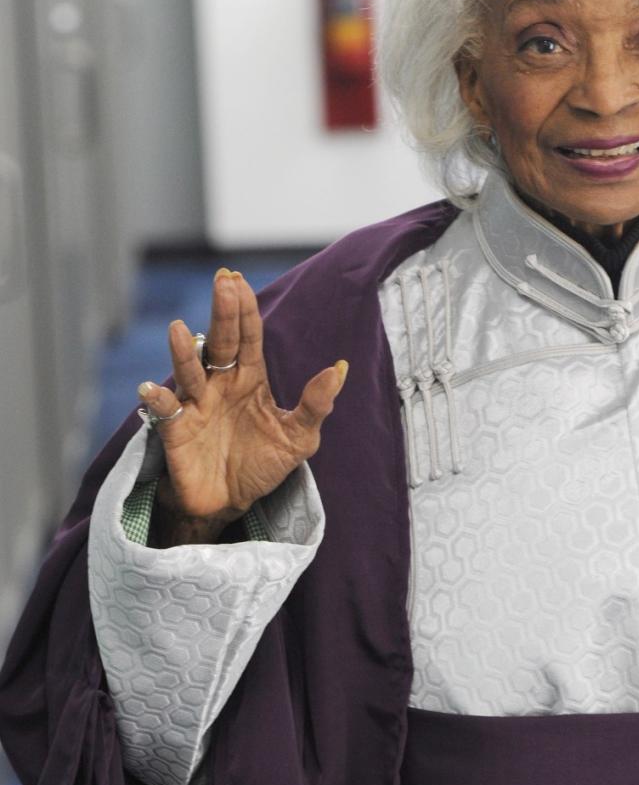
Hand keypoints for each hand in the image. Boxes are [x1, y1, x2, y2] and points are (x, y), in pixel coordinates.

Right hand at [137, 267, 346, 541]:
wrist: (231, 504)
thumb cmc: (262, 465)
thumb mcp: (298, 438)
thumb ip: (316, 404)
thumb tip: (340, 368)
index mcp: (250, 380)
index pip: (249, 338)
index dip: (245, 310)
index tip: (240, 281)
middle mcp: (220, 384)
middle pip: (220, 343)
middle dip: (222, 313)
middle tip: (223, 282)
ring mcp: (196, 405)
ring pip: (189, 371)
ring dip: (184, 352)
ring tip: (180, 329)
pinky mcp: (176, 431)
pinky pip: (165, 411)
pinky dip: (157, 400)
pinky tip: (152, 390)